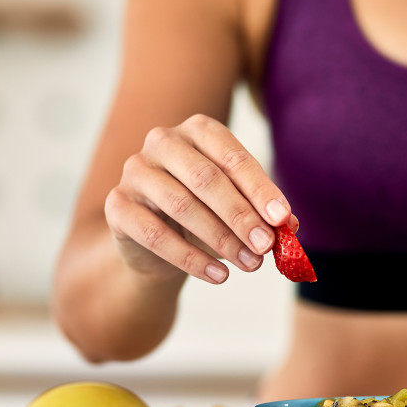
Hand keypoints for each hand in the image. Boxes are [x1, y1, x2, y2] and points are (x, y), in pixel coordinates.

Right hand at [104, 114, 294, 284]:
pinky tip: (218, 275)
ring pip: (180, 205)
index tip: (282, 219)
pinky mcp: (117, 205)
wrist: (154, 246)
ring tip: (250, 265)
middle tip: (265, 246)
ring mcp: (135, 171)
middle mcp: (162, 142)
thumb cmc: (203, 216)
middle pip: (205, 178)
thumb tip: (289, 227)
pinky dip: (190, 258)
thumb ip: (261, 214)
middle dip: (240, 215)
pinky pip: (154, 234)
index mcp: (197, 131)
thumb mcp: (236, 211)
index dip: (260, 189)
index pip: (232, 156)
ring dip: (220, 239)